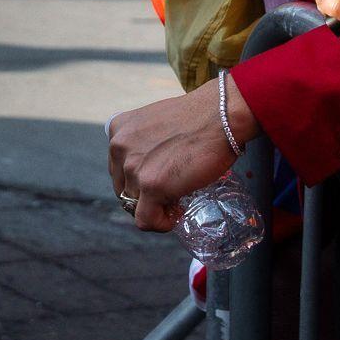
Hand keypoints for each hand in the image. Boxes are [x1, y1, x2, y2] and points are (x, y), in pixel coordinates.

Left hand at [106, 75, 248, 232]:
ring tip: (179, 200)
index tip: (160, 181)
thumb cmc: (200, 116)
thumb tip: (153, 165)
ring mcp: (134, 167)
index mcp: (118, 131)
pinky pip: (146, 220)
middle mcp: (119, 147)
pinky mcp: (152, 186)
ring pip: (135, 206)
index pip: (118, 170)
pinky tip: (177, 215)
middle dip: (145, 197)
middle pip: (124, 189)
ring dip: (156, 207)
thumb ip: (146, 142)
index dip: (138, 181)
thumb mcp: (157, 124)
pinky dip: (161, 224)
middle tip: (170, 195)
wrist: (221, 115)